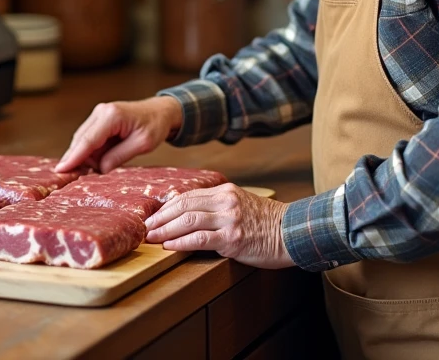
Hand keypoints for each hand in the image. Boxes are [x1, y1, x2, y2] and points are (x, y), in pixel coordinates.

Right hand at [55, 97, 182, 173]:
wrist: (160, 111)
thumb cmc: (154, 126)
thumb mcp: (142, 144)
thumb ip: (119, 156)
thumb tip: (100, 169)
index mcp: (112, 116)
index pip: (88, 140)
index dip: (74, 157)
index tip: (61, 170)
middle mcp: (101, 112)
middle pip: (81, 140)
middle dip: (77, 159)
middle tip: (75, 178)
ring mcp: (98, 114)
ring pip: (83, 140)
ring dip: (86, 156)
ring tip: (94, 170)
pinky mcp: (99, 119)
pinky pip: (89, 138)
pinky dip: (91, 151)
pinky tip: (96, 162)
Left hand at [144, 183, 293, 268]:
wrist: (293, 232)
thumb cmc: (267, 223)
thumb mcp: (241, 204)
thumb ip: (218, 206)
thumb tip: (189, 214)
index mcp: (225, 191)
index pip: (188, 196)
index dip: (166, 207)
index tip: (154, 217)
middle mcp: (225, 201)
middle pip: (183, 205)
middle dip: (161, 218)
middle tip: (146, 228)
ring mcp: (229, 219)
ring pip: (188, 220)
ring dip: (165, 230)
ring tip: (152, 238)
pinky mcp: (233, 238)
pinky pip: (200, 239)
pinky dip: (181, 242)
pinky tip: (170, 246)